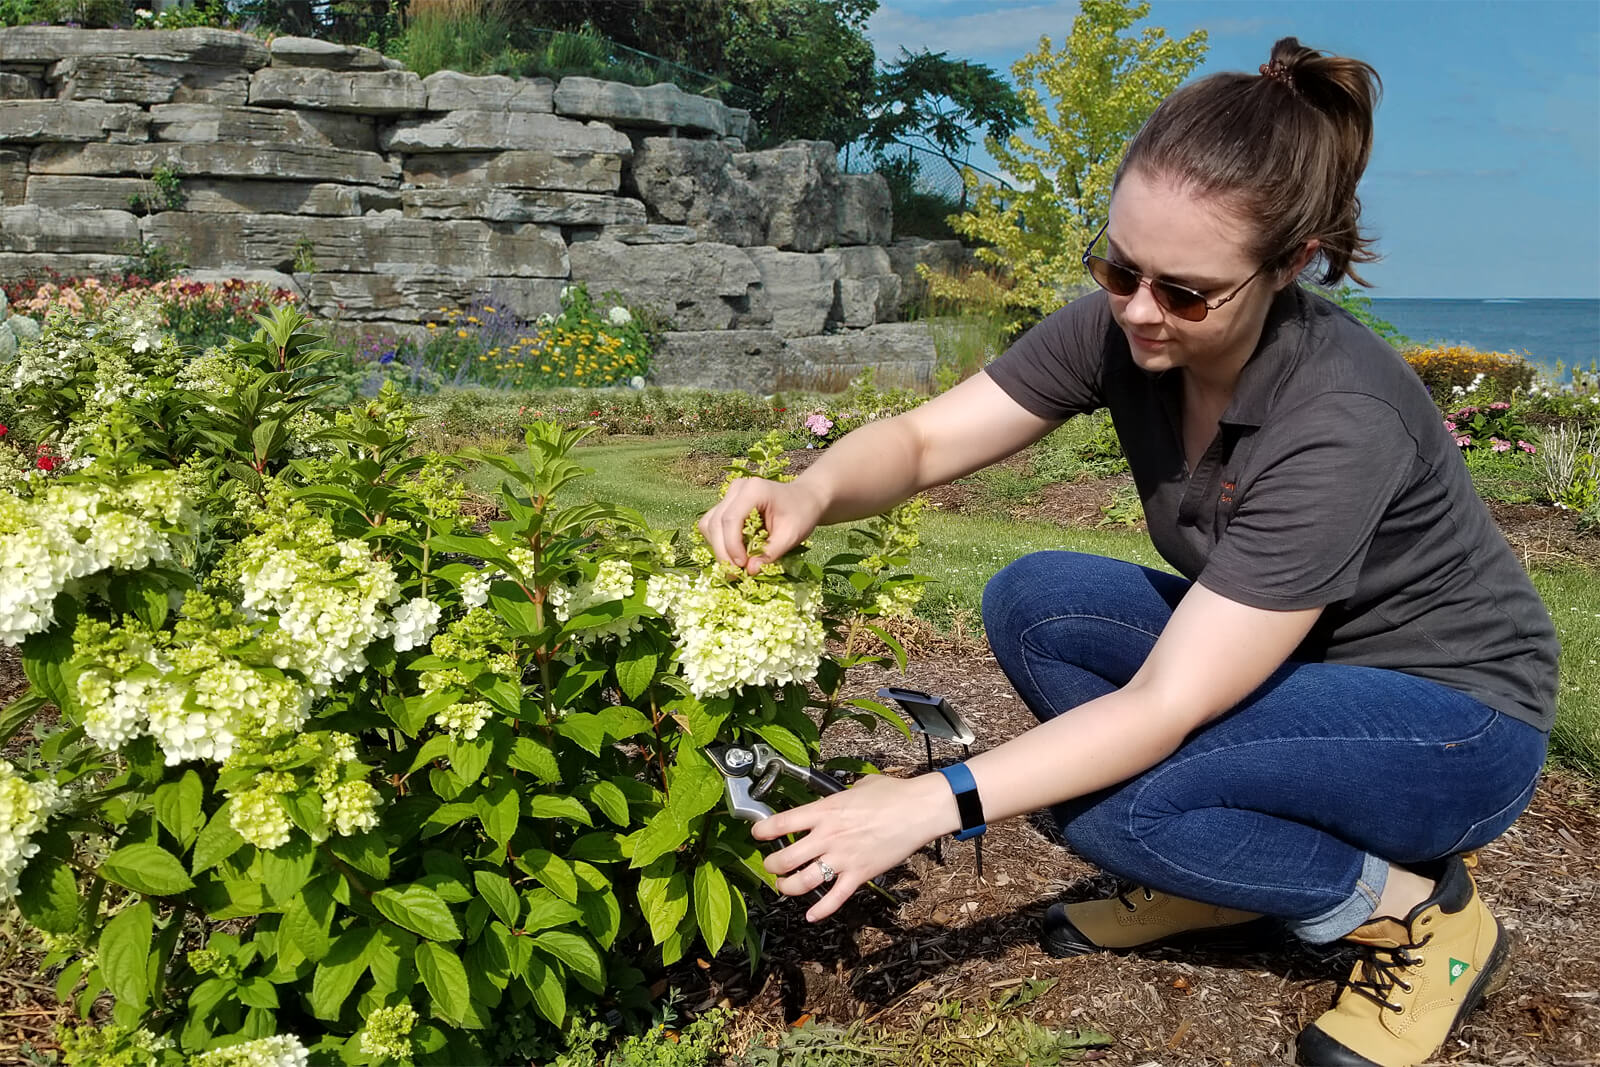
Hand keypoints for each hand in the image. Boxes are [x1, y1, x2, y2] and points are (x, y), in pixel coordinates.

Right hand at [697, 476, 824, 574]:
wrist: (805, 499)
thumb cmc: (801, 515)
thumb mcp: (792, 536)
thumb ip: (770, 553)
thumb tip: (749, 571)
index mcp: (754, 490)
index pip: (730, 519)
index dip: (731, 546)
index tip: (741, 566)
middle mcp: (737, 488)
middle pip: (715, 522)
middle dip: (722, 551)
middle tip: (734, 574)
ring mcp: (729, 495)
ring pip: (709, 524)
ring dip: (718, 547)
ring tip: (735, 565)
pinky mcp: (726, 504)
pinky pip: (712, 524)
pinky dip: (719, 542)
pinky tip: (734, 553)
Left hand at [752, 773, 957, 921]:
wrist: (919, 810)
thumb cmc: (892, 794)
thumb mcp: (858, 787)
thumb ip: (839, 797)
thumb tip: (835, 799)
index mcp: (824, 811)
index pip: (780, 823)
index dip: (762, 831)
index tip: (757, 834)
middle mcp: (827, 837)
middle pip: (784, 859)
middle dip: (771, 865)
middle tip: (771, 865)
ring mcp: (842, 858)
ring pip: (802, 882)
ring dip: (787, 887)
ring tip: (784, 886)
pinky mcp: (859, 875)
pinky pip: (834, 899)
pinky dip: (820, 911)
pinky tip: (811, 916)